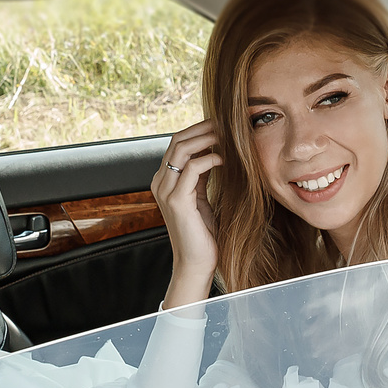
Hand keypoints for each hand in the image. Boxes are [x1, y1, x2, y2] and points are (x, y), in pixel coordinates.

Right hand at [151, 120, 224, 308]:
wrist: (197, 263)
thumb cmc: (203, 232)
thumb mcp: (200, 196)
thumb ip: (200, 174)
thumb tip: (213, 150)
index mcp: (164, 180)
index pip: (177, 142)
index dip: (200, 130)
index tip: (222, 124)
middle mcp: (160, 182)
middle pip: (178, 140)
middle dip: (204, 128)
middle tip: (227, 124)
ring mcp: (165, 191)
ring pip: (182, 149)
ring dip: (207, 138)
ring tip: (227, 136)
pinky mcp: (176, 201)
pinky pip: (191, 168)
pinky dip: (210, 159)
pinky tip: (225, 159)